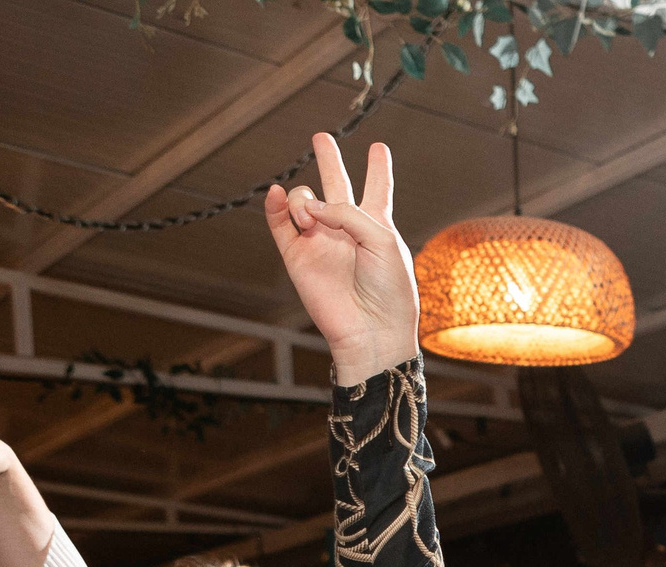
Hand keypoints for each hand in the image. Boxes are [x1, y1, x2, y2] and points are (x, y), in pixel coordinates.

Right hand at [263, 134, 420, 385]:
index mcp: (377, 225)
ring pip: (304, 200)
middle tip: (321, 137)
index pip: (378, 189)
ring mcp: (321, 241)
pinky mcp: (297, 256)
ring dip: (304, 198)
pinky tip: (277, 194)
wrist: (371, 329)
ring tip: (311, 215)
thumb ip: (348, 213)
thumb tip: (308, 207)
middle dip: (329, 160)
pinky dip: (275, 206)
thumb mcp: (382, 239)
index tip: (379, 147)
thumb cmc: (389, 289)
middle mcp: (348, 229)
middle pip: (336, 185)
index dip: (379, 168)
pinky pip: (279, 223)